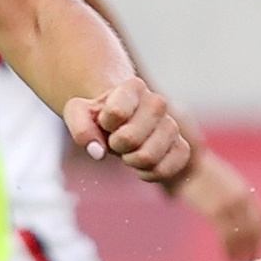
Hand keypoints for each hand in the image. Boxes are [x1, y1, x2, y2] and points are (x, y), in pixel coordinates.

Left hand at [65, 78, 188, 183]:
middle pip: (130, 138)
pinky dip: (148, 173)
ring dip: (131, 161)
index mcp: (134, 87)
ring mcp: (172, 126)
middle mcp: (158, 102)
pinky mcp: (182, 148)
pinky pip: (165, 169)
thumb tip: (98, 151)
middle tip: (116, 141)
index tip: (105, 121)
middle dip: (116, 145)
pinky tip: (142, 165)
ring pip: (148, 156)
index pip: (115, 112)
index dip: (104, 124)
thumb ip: (81, 128)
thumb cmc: (101, 118)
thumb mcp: (78, 113)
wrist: (124, 123)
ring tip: (129, 152)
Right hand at [175, 149, 260, 260]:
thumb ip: (221, 195)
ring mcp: (229, 204)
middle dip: (254, 247)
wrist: (185, 159)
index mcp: (243, 190)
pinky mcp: (215, 210)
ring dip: (242, 252)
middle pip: (256, 229)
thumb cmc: (195, 170)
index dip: (260, 236)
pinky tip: (227, 258)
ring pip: (243, 234)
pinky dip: (229, 250)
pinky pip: (227, 235)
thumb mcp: (217, 180)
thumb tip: (212, 206)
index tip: (256, 247)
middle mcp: (241, 197)